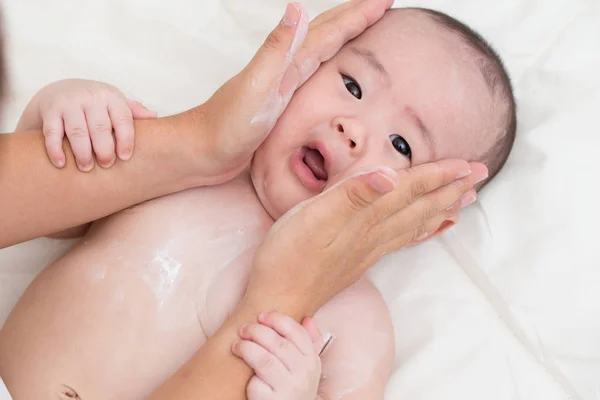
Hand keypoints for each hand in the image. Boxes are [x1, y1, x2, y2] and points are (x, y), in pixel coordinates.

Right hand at [35, 79, 155, 169]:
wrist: (60, 91)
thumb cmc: (97, 105)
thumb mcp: (116, 103)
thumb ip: (134, 111)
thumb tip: (154, 116)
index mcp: (111, 97)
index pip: (122, 119)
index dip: (125, 139)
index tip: (125, 157)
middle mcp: (90, 98)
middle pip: (100, 127)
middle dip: (104, 148)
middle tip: (106, 164)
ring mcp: (69, 103)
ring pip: (77, 130)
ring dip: (82, 152)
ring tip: (86, 168)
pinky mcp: (50, 111)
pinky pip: (52, 132)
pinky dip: (55, 149)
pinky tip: (61, 164)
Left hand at [180, 0, 393, 184]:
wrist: (203, 150)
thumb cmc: (226, 126)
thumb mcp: (255, 87)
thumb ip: (277, 50)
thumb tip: (297, 8)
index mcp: (288, 62)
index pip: (330, 30)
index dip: (358, 14)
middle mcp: (287, 67)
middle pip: (327, 32)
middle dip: (355, 16)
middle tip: (381, 4)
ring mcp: (284, 82)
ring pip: (322, 49)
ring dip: (344, 33)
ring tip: (363, 25)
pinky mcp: (281, 99)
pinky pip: (314, 72)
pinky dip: (329, 61)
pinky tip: (331, 64)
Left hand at [233, 312, 323, 399]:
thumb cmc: (294, 387)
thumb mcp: (307, 368)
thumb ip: (310, 343)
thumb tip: (307, 319)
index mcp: (312, 360)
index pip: (298, 333)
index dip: (277, 320)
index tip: (261, 315)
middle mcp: (304, 374)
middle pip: (279, 344)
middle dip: (257, 331)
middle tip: (243, 329)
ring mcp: (289, 389)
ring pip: (265, 360)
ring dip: (247, 348)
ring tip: (236, 345)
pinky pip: (256, 384)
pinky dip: (249, 378)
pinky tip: (243, 375)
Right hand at [243, 160, 488, 315]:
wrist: (277, 301)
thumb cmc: (286, 257)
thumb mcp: (312, 218)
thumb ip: (351, 195)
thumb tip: (390, 176)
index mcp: (365, 218)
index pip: (409, 191)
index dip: (438, 175)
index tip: (468, 164)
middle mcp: (374, 235)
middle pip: (420, 208)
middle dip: (451, 190)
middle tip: (480, 176)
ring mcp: (368, 249)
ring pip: (415, 225)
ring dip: (441, 210)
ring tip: (464, 201)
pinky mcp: (359, 259)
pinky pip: (402, 241)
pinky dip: (421, 233)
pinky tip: (427, 231)